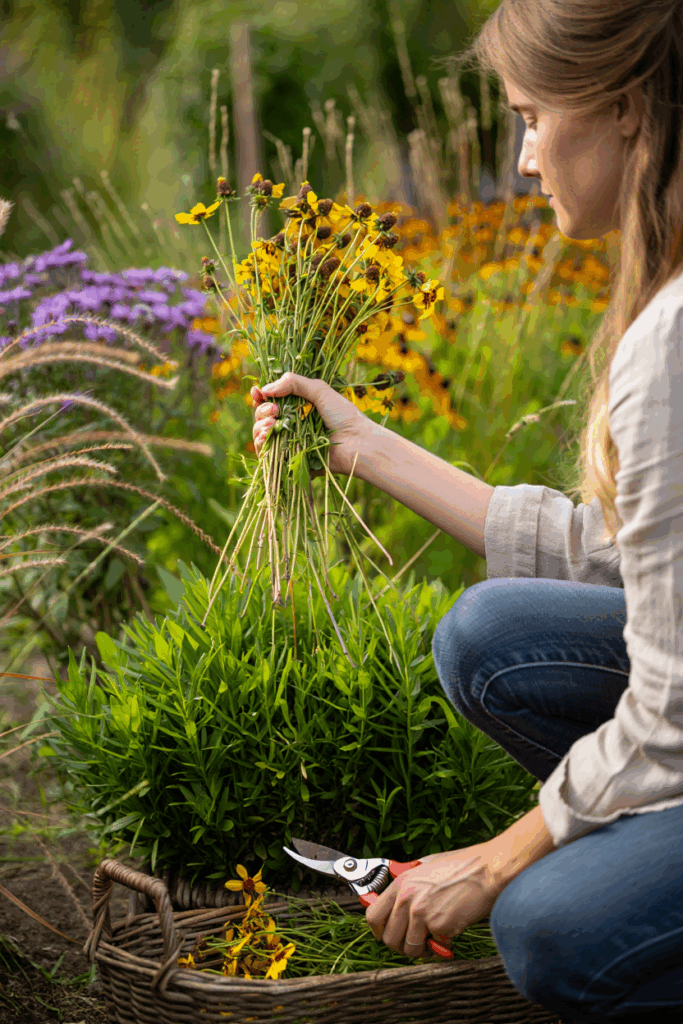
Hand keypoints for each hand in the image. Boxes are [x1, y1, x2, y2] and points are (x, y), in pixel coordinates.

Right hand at [251, 371, 370, 476]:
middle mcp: (290, 424)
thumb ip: (293, 383)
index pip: (270, 400)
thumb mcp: (319, 390)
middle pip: (262, 416)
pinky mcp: (289, 460)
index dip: (260, 396)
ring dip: (259, 427)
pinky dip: (262, 445)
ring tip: (270, 424)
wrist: (357, 444)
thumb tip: (265, 388)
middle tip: (274, 410)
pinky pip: (268, 455)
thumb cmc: (343, 416)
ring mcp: (289, 442)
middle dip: (262, 411)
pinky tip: (267, 436)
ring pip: (261, 435)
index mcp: (297, 407)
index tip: (257, 392)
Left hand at [365, 843, 504, 958]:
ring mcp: (422, 912)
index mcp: (401, 882)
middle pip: (389, 938)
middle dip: (402, 946)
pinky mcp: (440, 925)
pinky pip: (435, 947)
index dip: (379, 931)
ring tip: (434, 941)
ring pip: (409, 948)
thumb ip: (408, 885)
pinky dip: (443, 946)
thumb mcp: (426, 868)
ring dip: (421, 950)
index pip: (373, 916)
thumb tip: (393, 905)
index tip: (388, 935)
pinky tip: (451, 934)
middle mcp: (407, 897)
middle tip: (416, 943)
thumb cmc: (461, 867)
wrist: (487, 870)